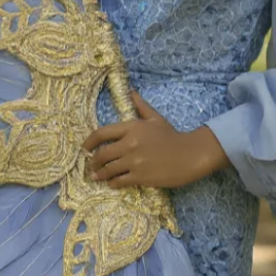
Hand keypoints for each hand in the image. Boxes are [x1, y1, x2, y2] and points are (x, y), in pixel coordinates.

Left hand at [81, 89, 200, 189]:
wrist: (190, 154)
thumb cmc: (172, 136)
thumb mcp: (155, 118)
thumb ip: (140, 106)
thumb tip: (131, 91)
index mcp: (131, 127)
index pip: (101, 133)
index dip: (89, 142)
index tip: (85, 148)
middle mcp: (130, 143)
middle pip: (102, 154)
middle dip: (93, 162)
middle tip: (91, 166)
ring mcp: (134, 161)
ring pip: (108, 170)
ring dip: (100, 174)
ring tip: (96, 177)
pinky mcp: (140, 176)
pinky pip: (119, 181)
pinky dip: (112, 183)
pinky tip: (112, 184)